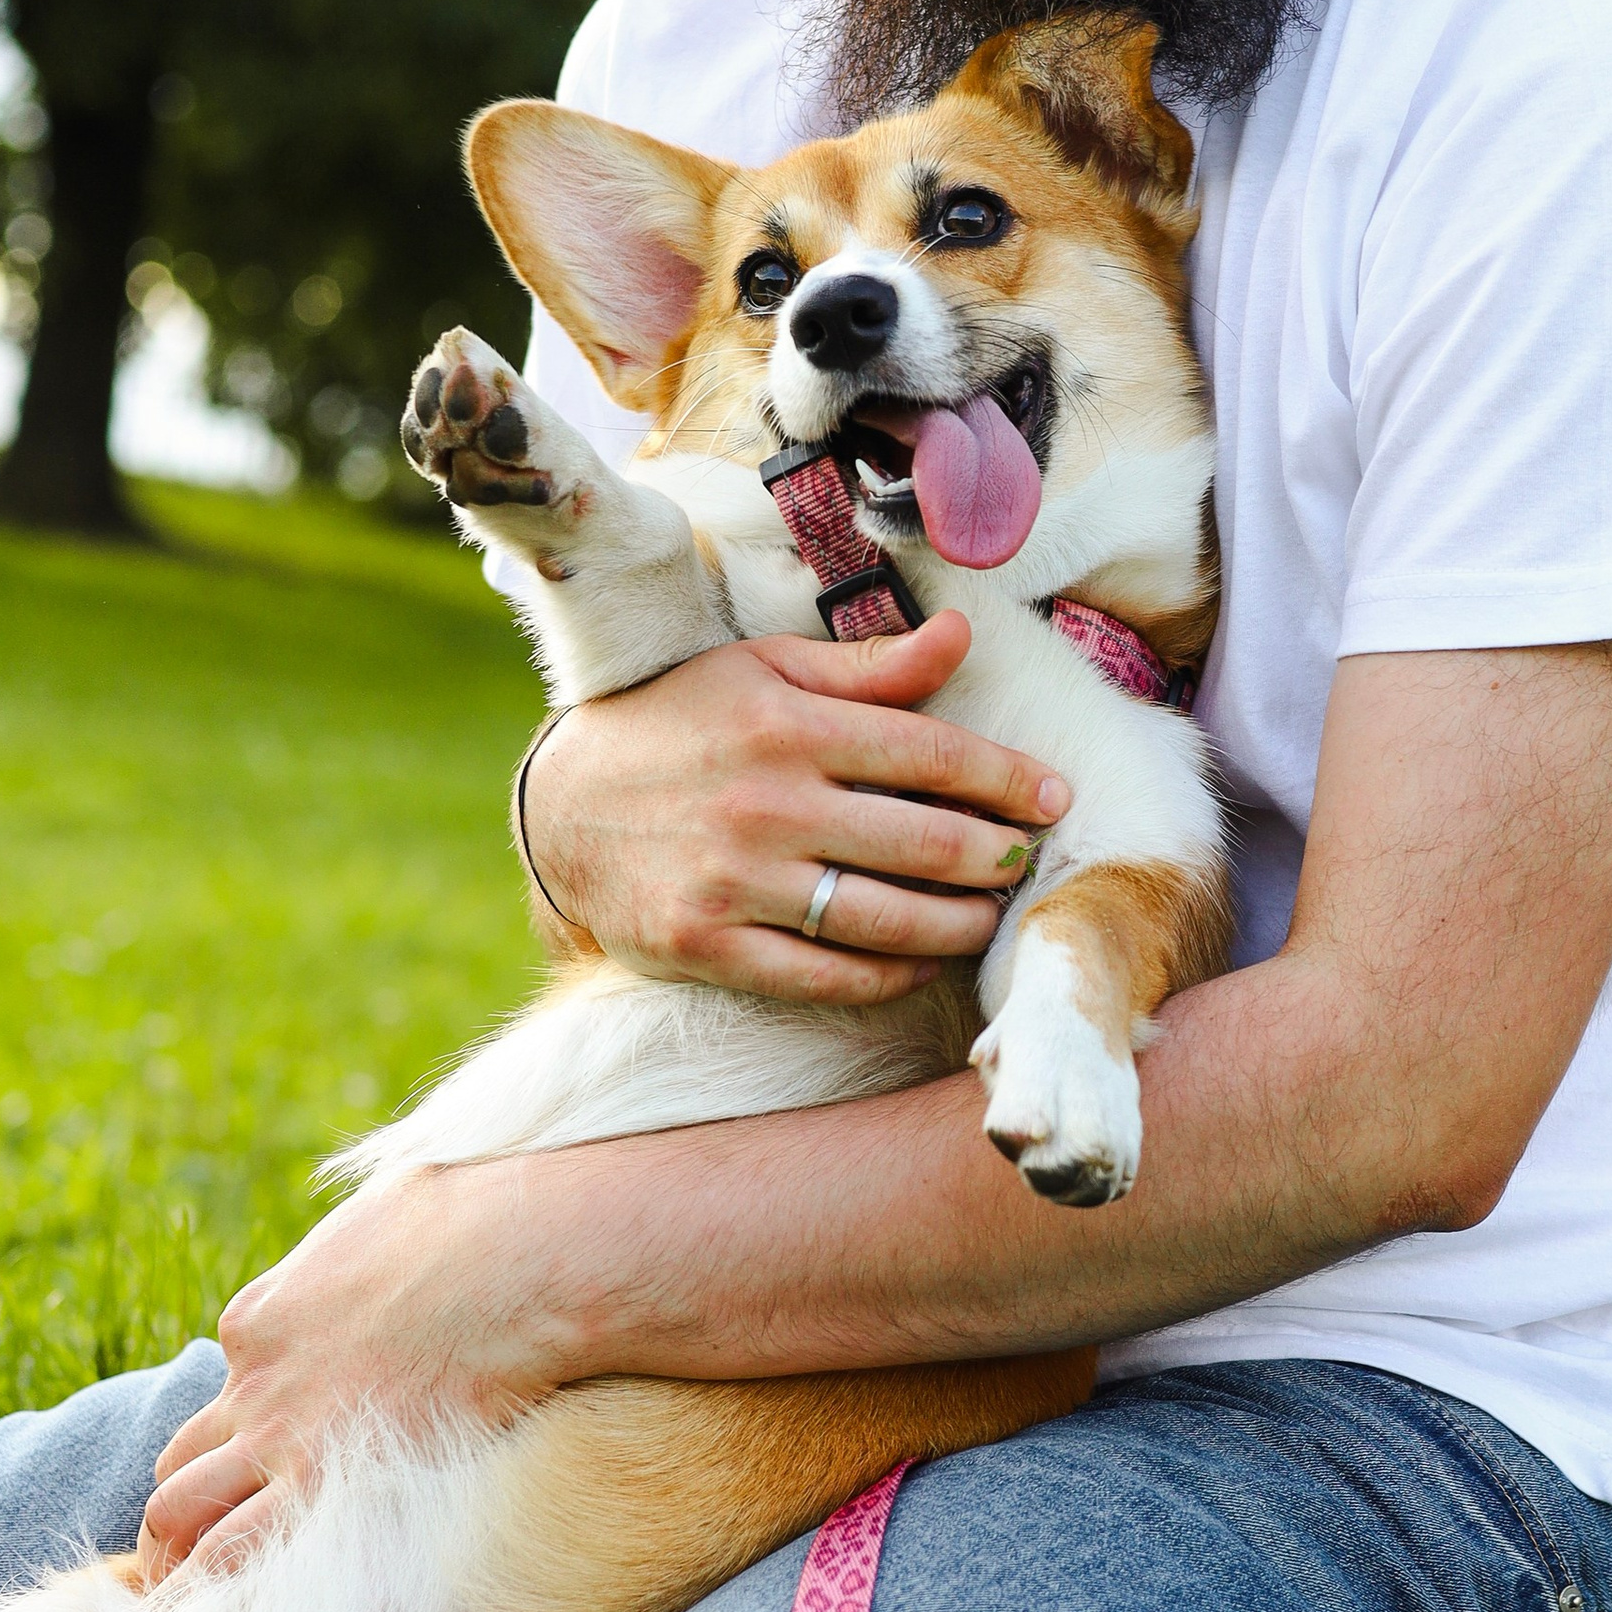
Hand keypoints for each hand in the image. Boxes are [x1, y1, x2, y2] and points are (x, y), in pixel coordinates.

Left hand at [139, 1159, 554, 1577]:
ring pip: (181, 1514)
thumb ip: (364, 1244)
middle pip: (182, 1462)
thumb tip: (394, 1229)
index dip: (244, 1424)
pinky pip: (232, 1554)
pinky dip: (212, 1587)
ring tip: (187, 1602)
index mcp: (262, 1320)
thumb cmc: (473, 1222)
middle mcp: (253, 1384)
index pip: (227, 1388)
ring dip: (177, 1558)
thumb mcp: (387, 1209)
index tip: (269, 1456)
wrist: (515, 1262)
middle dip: (180, 1507)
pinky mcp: (324, 1485)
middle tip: (193, 1552)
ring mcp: (281, 1440)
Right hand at [523, 614, 1070, 1004]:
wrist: (556, 803)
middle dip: (997, 857)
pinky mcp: (706, 945)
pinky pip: (823, 975)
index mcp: (787, 725)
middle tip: (1031, 862)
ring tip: (990, 915)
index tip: (1055, 797)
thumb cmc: (678, 722)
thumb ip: (868, 667)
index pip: (929, 752)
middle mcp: (765, 803)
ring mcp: (733, 881)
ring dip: (958, 923)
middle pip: (922, 841)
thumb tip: (962, 635)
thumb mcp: (764, 671)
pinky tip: (920, 960)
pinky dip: (886, 974)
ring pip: (885, 918)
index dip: (1006, 778)